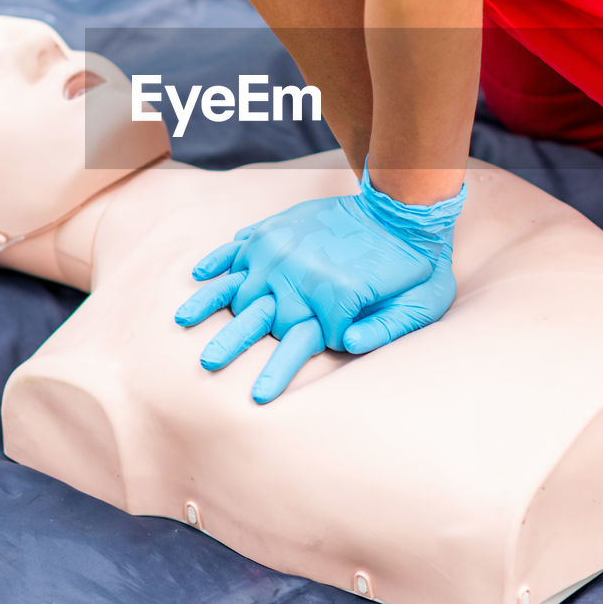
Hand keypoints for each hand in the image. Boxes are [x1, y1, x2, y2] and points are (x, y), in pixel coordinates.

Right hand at [175, 158, 465, 401]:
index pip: (298, 345)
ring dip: (210, 305)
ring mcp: (282, 250)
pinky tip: (199, 274)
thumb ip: (383, 330)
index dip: (282, 369)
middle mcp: (299, 275)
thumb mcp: (419, 305)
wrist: (401, 208)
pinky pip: (239, 247)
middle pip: (257, 318)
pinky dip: (218, 261)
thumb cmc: (416, 265)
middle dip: (232, 343)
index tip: (260, 395)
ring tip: (182, 321)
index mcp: (332, 299)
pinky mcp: (276, 230)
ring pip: (238, 284)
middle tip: (208, 363)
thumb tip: (344, 344)